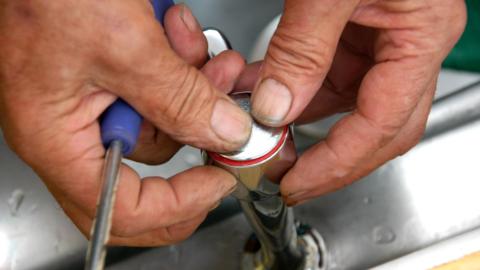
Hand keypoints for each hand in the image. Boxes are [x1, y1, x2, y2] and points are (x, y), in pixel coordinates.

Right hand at [0, 2, 249, 245]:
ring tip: (196, 50)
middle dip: (191, 137)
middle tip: (223, 116)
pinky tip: (177, 36)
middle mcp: (70, 132)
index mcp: (56, 140)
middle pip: (145, 173)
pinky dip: (176, 70)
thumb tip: (224, 135)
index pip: (121, 211)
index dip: (178, 205)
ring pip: (159, 126)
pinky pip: (153, 93)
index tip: (220, 181)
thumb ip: (178, 97)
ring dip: (190, 91)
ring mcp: (88, 106)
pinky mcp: (106, 81)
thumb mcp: (123, 44)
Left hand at [246, 0, 465, 203]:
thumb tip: (275, 107)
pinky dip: (294, 86)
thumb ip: (302, 48)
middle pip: (376, 128)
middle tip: (288, 180)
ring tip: (263, 134)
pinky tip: (263, 90)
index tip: (295, 184)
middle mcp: (409, 42)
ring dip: (301, 120)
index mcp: (421, 36)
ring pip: (346, 102)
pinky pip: (328, 71)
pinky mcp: (358, 28)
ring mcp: (384, 37)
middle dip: (330, 160)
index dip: (335, 164)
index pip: (381, 125)